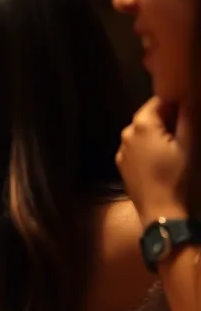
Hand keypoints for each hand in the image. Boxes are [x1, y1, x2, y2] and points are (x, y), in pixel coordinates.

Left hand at [116, 97, 190, 227]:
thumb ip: (187, 117)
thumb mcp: (189, 144)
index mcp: (142, 125)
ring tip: (175, 146)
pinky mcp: (122, 164)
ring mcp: (122, 150)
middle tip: (185, 130)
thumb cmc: (177, 176)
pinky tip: (162, 160)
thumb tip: (187, 98)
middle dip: (166, 119)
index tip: (188, 112)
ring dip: (157, 134)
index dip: (175, 104)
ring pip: (142, 133)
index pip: (158, 101)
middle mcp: (126, 134)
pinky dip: (148, 148)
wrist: (160, 211)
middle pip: (149, 117)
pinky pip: (137, 148)